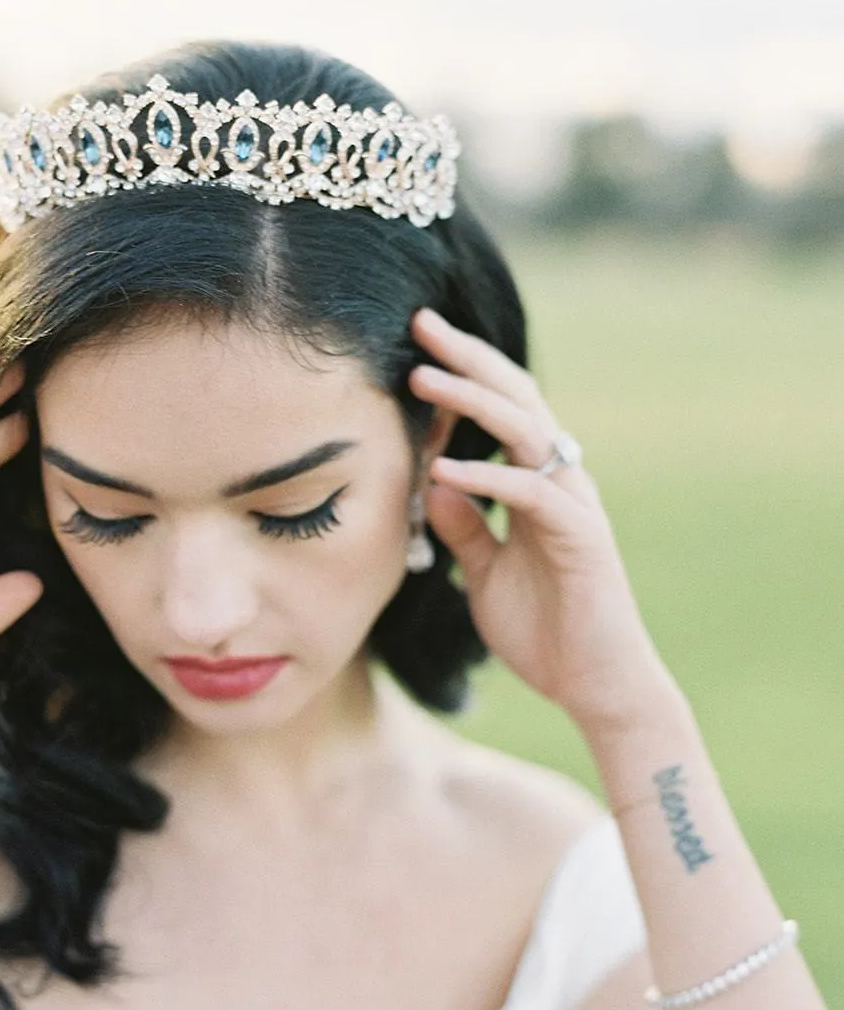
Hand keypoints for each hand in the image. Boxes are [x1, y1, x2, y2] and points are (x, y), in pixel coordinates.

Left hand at [408, 308, 672, 731]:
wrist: (594, 687)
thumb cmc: (544, 631)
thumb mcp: (485, 572)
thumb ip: (464, 528)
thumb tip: (432, 485)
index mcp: (536, 483)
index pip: (500, 409)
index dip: (463, 372)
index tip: (415, 342)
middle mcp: (560, 481)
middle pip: (517, 398)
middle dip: (469, 357)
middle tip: (422, 323)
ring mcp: (574, 506)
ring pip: (528, 432)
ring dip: (474, 403)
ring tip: (425, 380)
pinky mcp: (582, 539)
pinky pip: (532, 495)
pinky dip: (488, 479)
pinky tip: (444, 472)